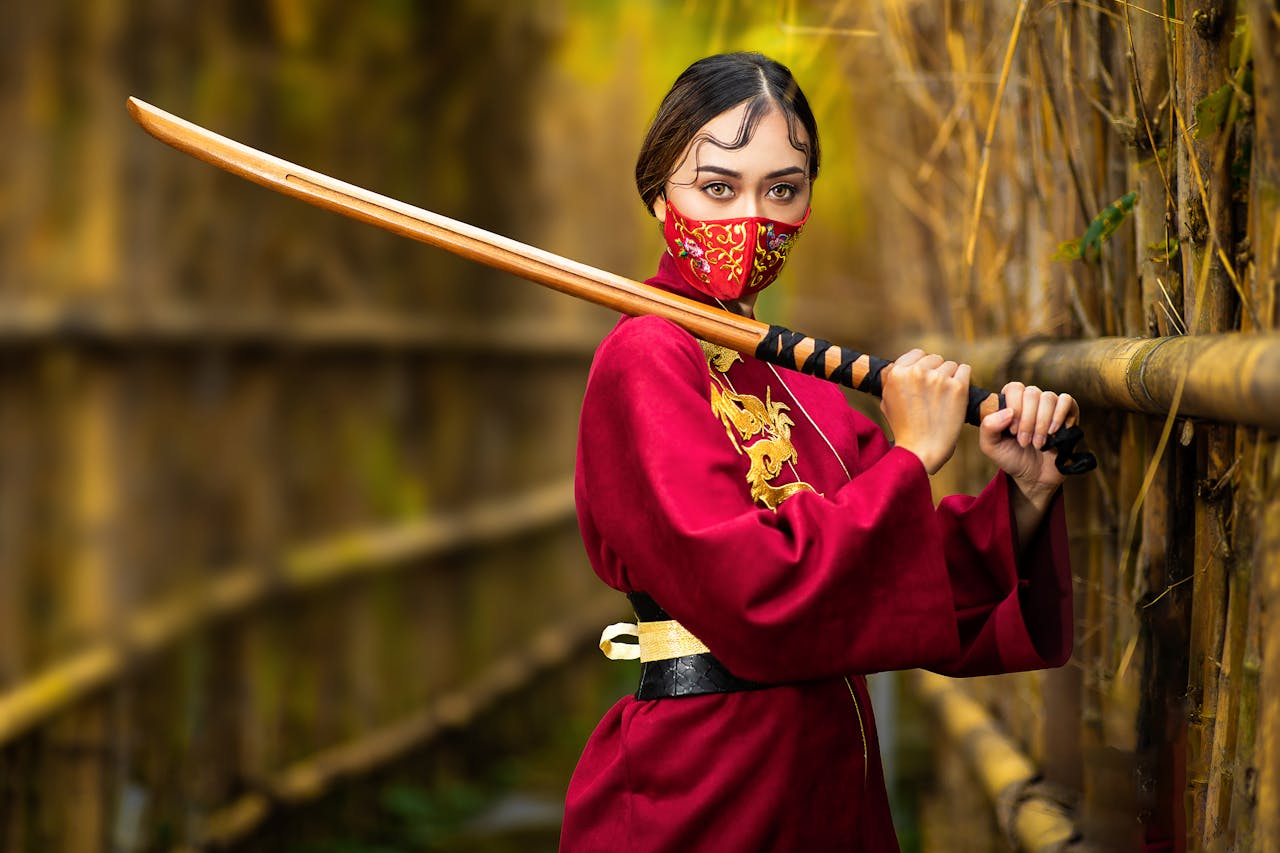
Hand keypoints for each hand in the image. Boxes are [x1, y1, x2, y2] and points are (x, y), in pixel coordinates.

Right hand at [879, 349, 969, 474]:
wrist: (920, 450)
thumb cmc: (903, 428)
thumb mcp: (886, 401)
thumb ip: (893, 380)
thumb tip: (901, 365)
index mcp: (897, 373)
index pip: (917, 354)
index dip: (922, 367)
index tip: (925, 381)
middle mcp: (917, 372)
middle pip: (935, 358)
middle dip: (936, 372)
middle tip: (935, 394)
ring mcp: (938, 379)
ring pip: (950, 365)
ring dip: (950, 378)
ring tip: (944, 399)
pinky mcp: (958, 387)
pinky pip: (965, 370)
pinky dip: (963, 380)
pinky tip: (957, 395)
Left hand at [979, 381, 1079, 505]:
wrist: (1034, 476)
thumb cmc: (1011, 458)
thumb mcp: (991, 446)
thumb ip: (988, 427)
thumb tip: (1007, 412)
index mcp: (1012, 403)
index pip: (1014, 388)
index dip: (1014, 407)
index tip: (1012, 431)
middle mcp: (1031, 400)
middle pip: (1031, 393)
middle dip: (1027, 420)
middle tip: (1024, 442)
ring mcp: (1050, 406)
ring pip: (1048, 397)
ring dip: (1042, 423)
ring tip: (1038, 444)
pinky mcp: (1068, 413)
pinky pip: (1067, 400)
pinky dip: (1059, 416)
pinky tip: (1053, 432)